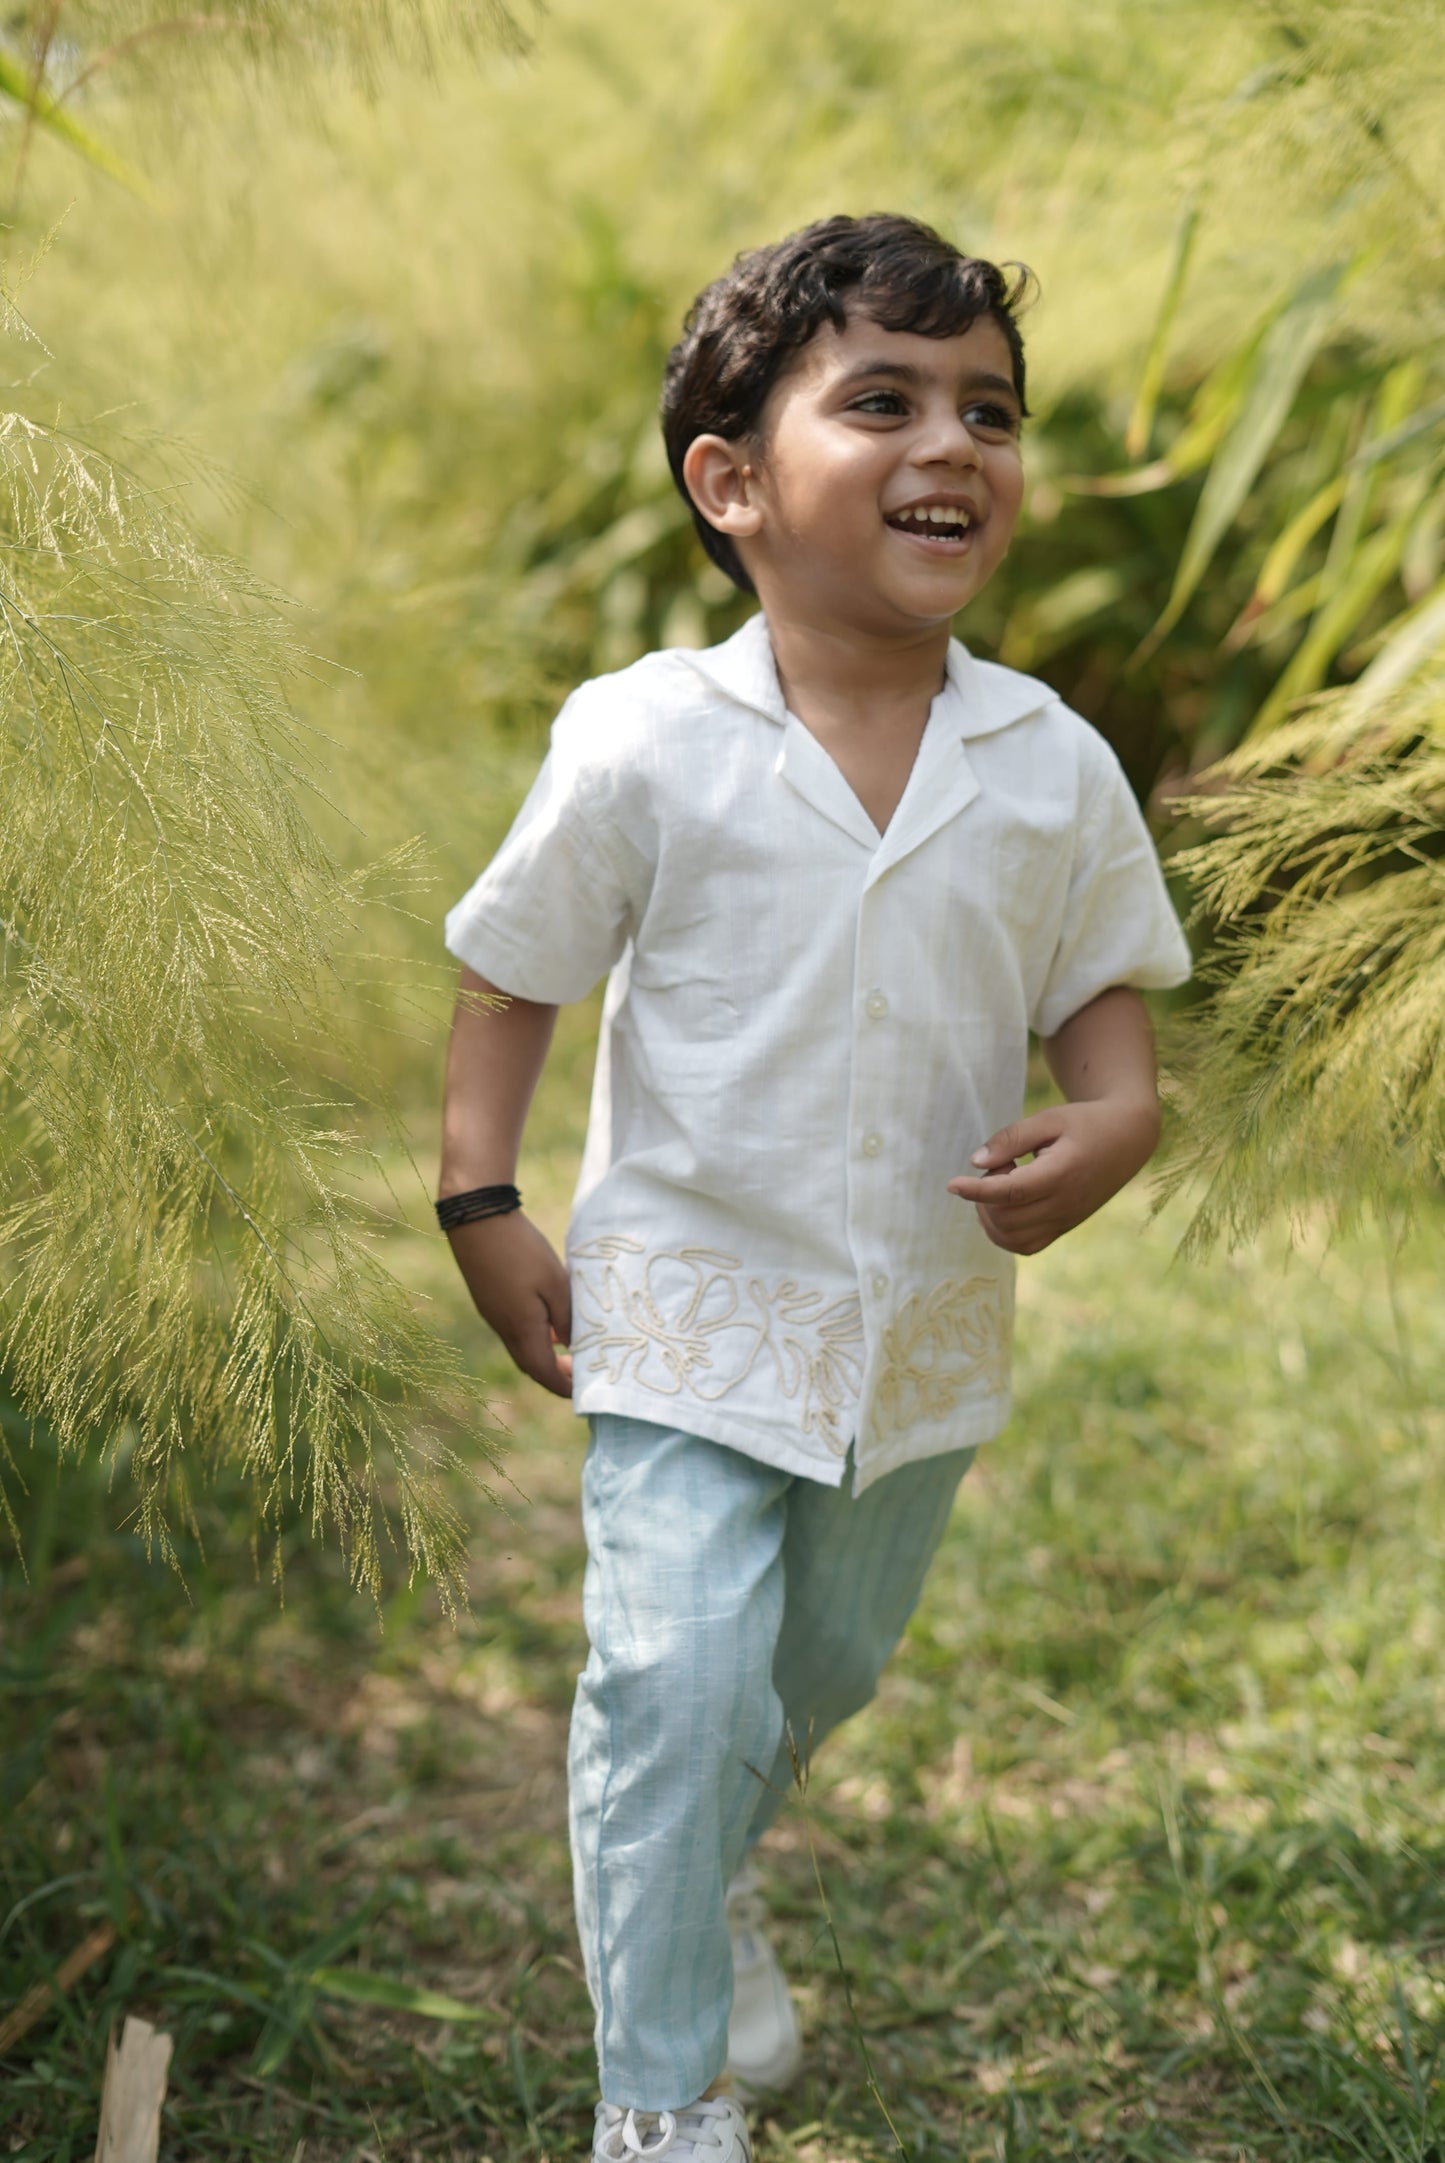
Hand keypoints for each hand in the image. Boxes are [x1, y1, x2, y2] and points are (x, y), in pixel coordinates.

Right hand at [446, 1210, 572, 1395]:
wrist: (477, 1220)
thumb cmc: (522, 1250)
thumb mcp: (555, 1283)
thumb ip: (565, 1317)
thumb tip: (570, 1345)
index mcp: (521, 1329)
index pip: (543, 1373)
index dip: (564, 1386)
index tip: (584, 1389)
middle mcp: (504, 1328)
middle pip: (531, 1364)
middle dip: (555, 1374)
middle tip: (581, 1370)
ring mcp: (493, 1314)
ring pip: (521, 1346)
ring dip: (544, 1354)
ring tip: (570, 1348)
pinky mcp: (489, 1300)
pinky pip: (514, 1329)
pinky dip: (534, 1335)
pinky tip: (550, 1321)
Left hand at [947, 1096, 1160, 1255]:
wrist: (1127, 1139)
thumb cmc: (1084, 1123)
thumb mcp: (1049, 1118)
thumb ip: (1011, 1137)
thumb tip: (975, 1162)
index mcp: (1062, 1174)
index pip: (1011, 1193)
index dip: (977, 1191)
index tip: (952, 1184)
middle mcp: (1065, 1204)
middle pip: (1007, 1218)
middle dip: (986, 1196)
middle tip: (1002, 1164)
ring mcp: (1065, 1221)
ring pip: (1012, 1239)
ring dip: (991, 1217)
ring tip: (1003, 1183)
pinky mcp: (1064, 1228)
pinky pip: (1025, 1246)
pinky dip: (1004, 1233)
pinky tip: (1005, 1204)